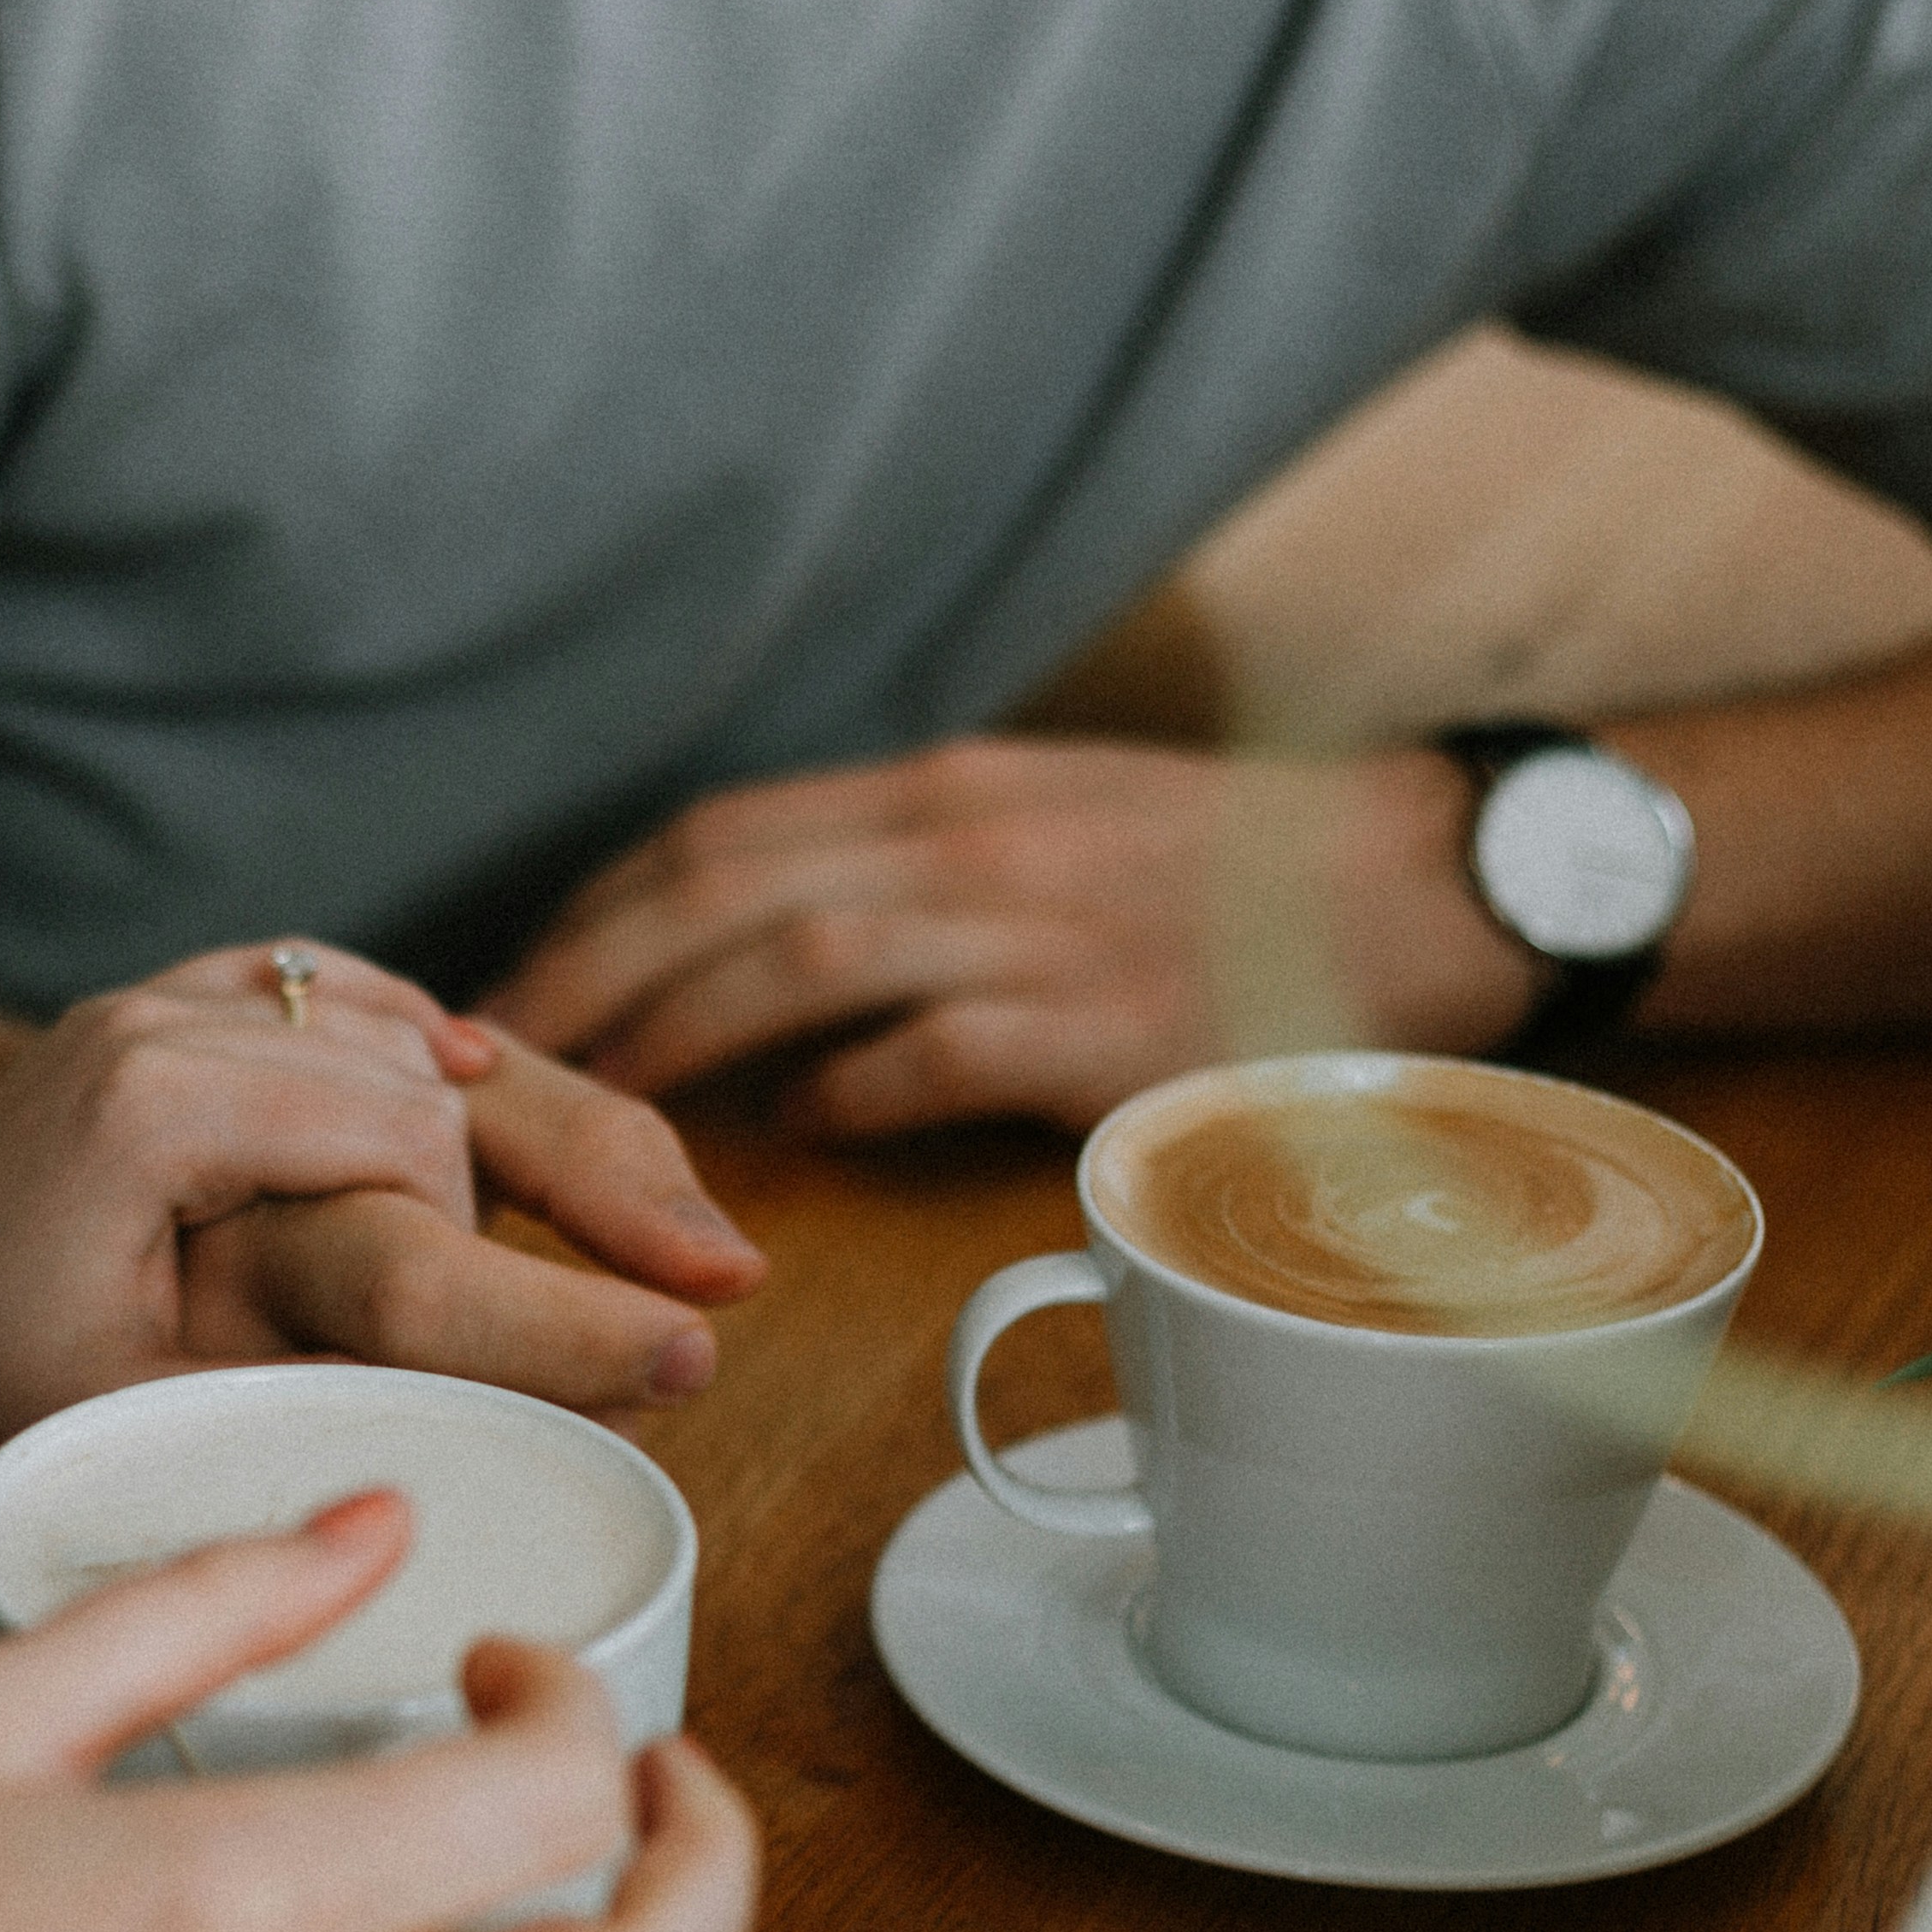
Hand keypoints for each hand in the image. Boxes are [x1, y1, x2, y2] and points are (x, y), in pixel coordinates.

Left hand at [0, 941, 758, 1533]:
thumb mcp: (152, 1416)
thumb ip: (323, 1380)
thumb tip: (528, 1406)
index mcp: (155, 1096)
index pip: (410, 1146)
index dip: (532, 1258)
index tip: (663, 1348)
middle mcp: (166, 1011)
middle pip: (437, 1069)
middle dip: (593, 1171)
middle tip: (725, 1274)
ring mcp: (172, 996)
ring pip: (410, 1030)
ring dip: (537, 1117)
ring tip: (672, 1223)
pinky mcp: (184, 1009)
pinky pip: (348, 1002)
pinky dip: (439, 1050)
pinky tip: (521, 1094)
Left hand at [483, 736, 1535, 1137]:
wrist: (1433, 882)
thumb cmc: (1238, 876)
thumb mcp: (1055, 825)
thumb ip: (918, 873)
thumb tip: (776, 962)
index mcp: (947, 793)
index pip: (720, 833)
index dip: (599, 911)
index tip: (519, 985)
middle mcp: (970, 840)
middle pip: (720, 887)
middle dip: (589, 975)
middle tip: (499, 1067)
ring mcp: (1037, 926)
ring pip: (796, 958)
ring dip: (678, 1036)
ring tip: (602, 1112)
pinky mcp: (1104, 1021)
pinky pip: (929, 1052)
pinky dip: (844, 1092)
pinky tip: (794, 1139)